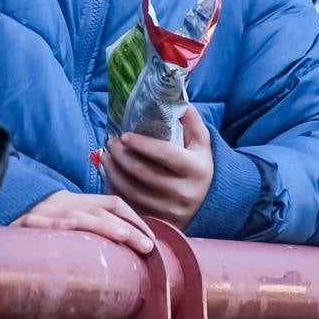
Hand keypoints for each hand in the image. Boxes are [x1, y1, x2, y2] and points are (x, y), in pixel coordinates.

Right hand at [14, 190, 155, 253]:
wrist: (1, 227)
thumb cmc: (43, 234)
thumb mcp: (70, 226)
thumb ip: (93, 233)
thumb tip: (130, 253)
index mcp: (78, 202)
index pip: (113, 202)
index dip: (135, 218)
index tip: (151, 241)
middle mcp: (64, 204)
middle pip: (101, 211)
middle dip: (127, 228)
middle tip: (146, 247)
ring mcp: (46, 213)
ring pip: (80, 217)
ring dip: (104, 227)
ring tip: (124, 238)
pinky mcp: (26, 225)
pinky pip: (46, 225)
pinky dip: (61, 227)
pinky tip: (74, 230)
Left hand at [100, 106, 214, 227]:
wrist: (212, 204)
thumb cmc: (201, 167)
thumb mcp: (202, 143)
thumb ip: (191, 120)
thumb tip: (175, 96)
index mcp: (196, 169)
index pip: (165, 154)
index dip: (142, 144)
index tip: (124, 135)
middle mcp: (184, 192)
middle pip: (144, 173)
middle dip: (121, 156)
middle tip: (110, 143)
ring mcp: (171, 211)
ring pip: (133, 191)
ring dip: (114, 173)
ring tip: (106, 158)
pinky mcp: (159, 223)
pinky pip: (131, 207)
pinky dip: (117, 192)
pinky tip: (110, 178)